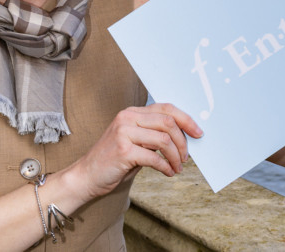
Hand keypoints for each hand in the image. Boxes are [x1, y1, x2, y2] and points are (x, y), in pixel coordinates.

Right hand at [71, 103, 202, 199]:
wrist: (86, 176)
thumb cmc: (114, 160)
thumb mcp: (135, 141)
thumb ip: (153, 134)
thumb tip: (184, 136)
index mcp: (132, 112)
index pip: (165, 108)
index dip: (186, 119)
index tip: (198, 133)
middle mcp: (127, 118)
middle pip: (168, 122)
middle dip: (183, 141)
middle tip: (187, 156)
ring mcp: (123, 133)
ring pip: (164, 139)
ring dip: (176, 156)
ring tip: (178, 167)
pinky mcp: (123, 151)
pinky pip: (155, 157)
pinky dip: (166, 166)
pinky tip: (168, 172)